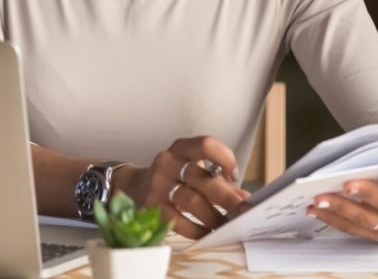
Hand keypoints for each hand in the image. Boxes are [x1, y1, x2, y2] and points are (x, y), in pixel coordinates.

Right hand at [114, 136, 251, 238]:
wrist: (134, 187)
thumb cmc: (172, 177)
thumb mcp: (191, 169)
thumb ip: (217, 180)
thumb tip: (244, 198)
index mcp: (180, 148)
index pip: (205, 145)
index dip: (225, 158)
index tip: (234, 176)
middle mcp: (167, 162)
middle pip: (202, 177)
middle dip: (226, 196)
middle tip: (242, 210)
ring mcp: (158, 184)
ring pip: (191, 201)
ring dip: (213, 216)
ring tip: (225, 225)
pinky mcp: (152, 207)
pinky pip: (178, 221)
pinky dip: (197, 229)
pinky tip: (207, 233)